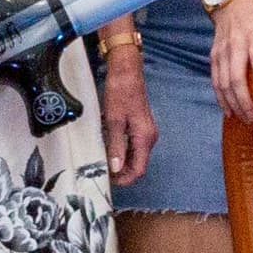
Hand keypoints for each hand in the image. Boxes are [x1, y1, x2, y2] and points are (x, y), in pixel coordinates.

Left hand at [99, 40, 153, 183]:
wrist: (126, 72)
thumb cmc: (120, 92)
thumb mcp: (114, 121)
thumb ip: (116, 146)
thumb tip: (116, 168)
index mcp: (145, 137)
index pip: (139, 169)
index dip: (125, 179)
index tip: (110, 180)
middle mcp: (149, 137)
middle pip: (138, 164)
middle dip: (122, 172)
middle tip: (103, 172)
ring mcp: (146, 132)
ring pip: (135, 156)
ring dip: (121, 161)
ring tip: (104, 160)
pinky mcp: (141, 126)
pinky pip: (133, 146)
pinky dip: (122, 151)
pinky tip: (109, 148)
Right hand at [206, 0, 252, 120]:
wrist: (230, 7)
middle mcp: (236, 44)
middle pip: (236, 76)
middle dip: (243, 100)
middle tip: (252, 117)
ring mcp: (222, 52)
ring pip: (223, 82)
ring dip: (232, 103)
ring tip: (243, 118)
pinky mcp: (214, 57)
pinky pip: (215, 81)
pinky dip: (221, 98)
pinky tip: (228, 110)